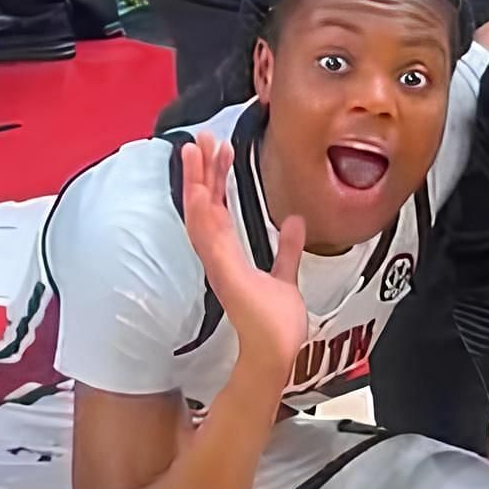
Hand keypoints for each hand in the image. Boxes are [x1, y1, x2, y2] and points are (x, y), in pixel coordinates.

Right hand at [178, 138, 309, 381]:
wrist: (278, 351)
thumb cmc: (276, 324)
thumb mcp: (286, 276)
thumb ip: (287, 249)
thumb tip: (295, 222)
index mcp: (230, 255)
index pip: (218, 208)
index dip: (217, 179)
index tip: (220, 150)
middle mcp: (219, 256)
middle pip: (204, 205)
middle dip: (202, 170)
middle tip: (201, 137)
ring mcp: (219, 264)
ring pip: (201, 215)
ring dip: (196, 182)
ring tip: (193, 151)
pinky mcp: (224, 275)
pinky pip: (208, 239)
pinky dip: (201, 214)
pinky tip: (197, 190)